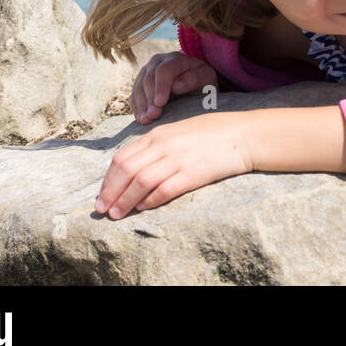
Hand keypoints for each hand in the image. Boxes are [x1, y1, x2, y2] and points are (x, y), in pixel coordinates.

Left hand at [93, 112, 252, 218]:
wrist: (242, 135)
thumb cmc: (211, 133)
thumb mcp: (178, 130)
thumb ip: (156, 145)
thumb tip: (134, 167)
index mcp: (158, 134)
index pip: (122, 157)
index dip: (108, 179)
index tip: (102, 195)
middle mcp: (164, 145)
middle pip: (127, 171)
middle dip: (110, 193)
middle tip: (102, 210)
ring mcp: (178, 159)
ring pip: (140, 183)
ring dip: (125, 201)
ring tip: (117, 215)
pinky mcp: (193, 174)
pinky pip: (164, 190)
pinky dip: (150, 201)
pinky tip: (144, 208)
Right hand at [131, 52, 218, 124]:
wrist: (194, 82)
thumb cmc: (202, 81)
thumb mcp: (206, 78)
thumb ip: (194, 79)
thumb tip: (176, 86)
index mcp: (175, 59)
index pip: (164, 70)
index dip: (161, 86)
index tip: (160, 103)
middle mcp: (157, 62)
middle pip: (148, 79)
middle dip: (150, 98)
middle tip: (153, 115)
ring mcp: (146, 72)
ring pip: (139, 87)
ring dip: (142, 105)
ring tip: (146, 120)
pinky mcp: (140, 84)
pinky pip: (134, 95)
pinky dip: (137, 108)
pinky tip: (141, 119)